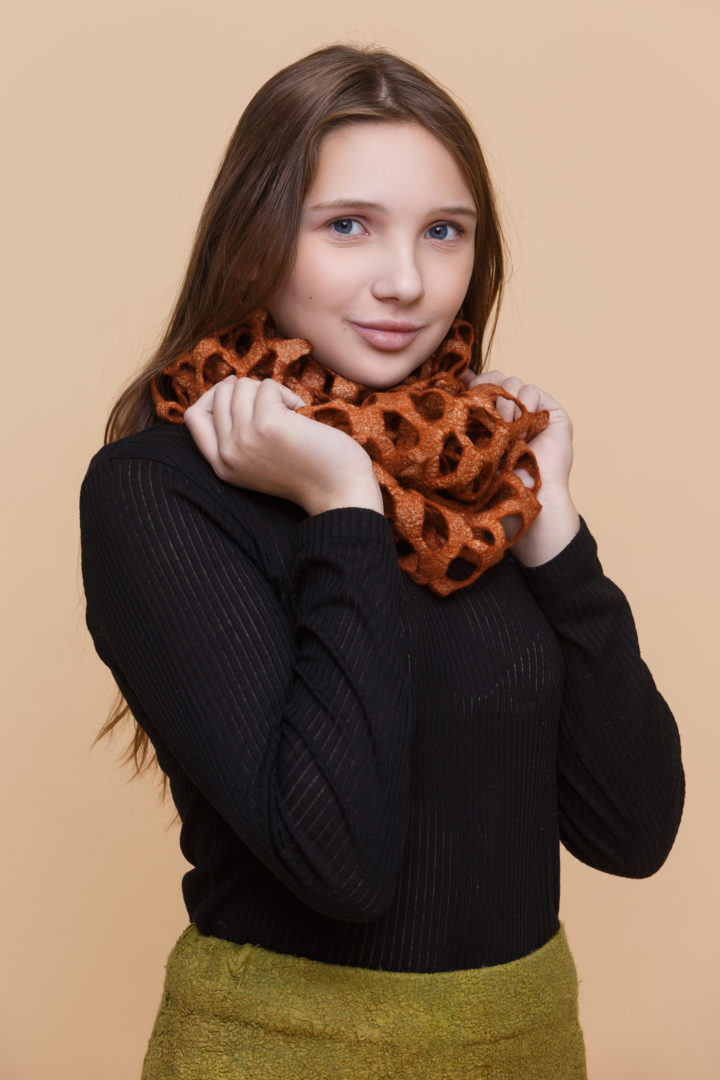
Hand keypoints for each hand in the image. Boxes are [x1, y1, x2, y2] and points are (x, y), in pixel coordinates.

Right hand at [184, 376, 383, 515]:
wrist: (338, 490)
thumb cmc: (306, 469)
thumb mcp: (257, 458)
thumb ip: (236, 433)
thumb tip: (230, 385)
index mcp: (222, 465)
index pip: (194, 417)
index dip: (213, 395)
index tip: (238, 391)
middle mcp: (227, 454)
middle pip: (220, 394)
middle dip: (249, 391)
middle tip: (275, 408)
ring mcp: (244, 438)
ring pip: (243, 386)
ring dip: (270, 392)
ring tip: (290, 415)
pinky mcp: (266, 424)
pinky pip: (268, 386)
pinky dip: (287, 394)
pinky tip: (301, 416)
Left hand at [462, 369, 579, 564]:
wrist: (526, 496)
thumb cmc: (497, 481)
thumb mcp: (474, 445)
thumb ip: (467, 416)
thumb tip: (455, 383)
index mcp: (492, 417)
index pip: (481, 385)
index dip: (474, 384)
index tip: (464, 392)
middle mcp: (512, 411)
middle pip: (496, 378)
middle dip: (489, 393)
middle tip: (488, 418)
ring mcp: (532, 410)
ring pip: (513, 382)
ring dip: (507, 405)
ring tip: (508, 433)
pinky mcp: (551, 411)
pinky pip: (532, 390)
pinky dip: (526, 407)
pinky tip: (524, 432)